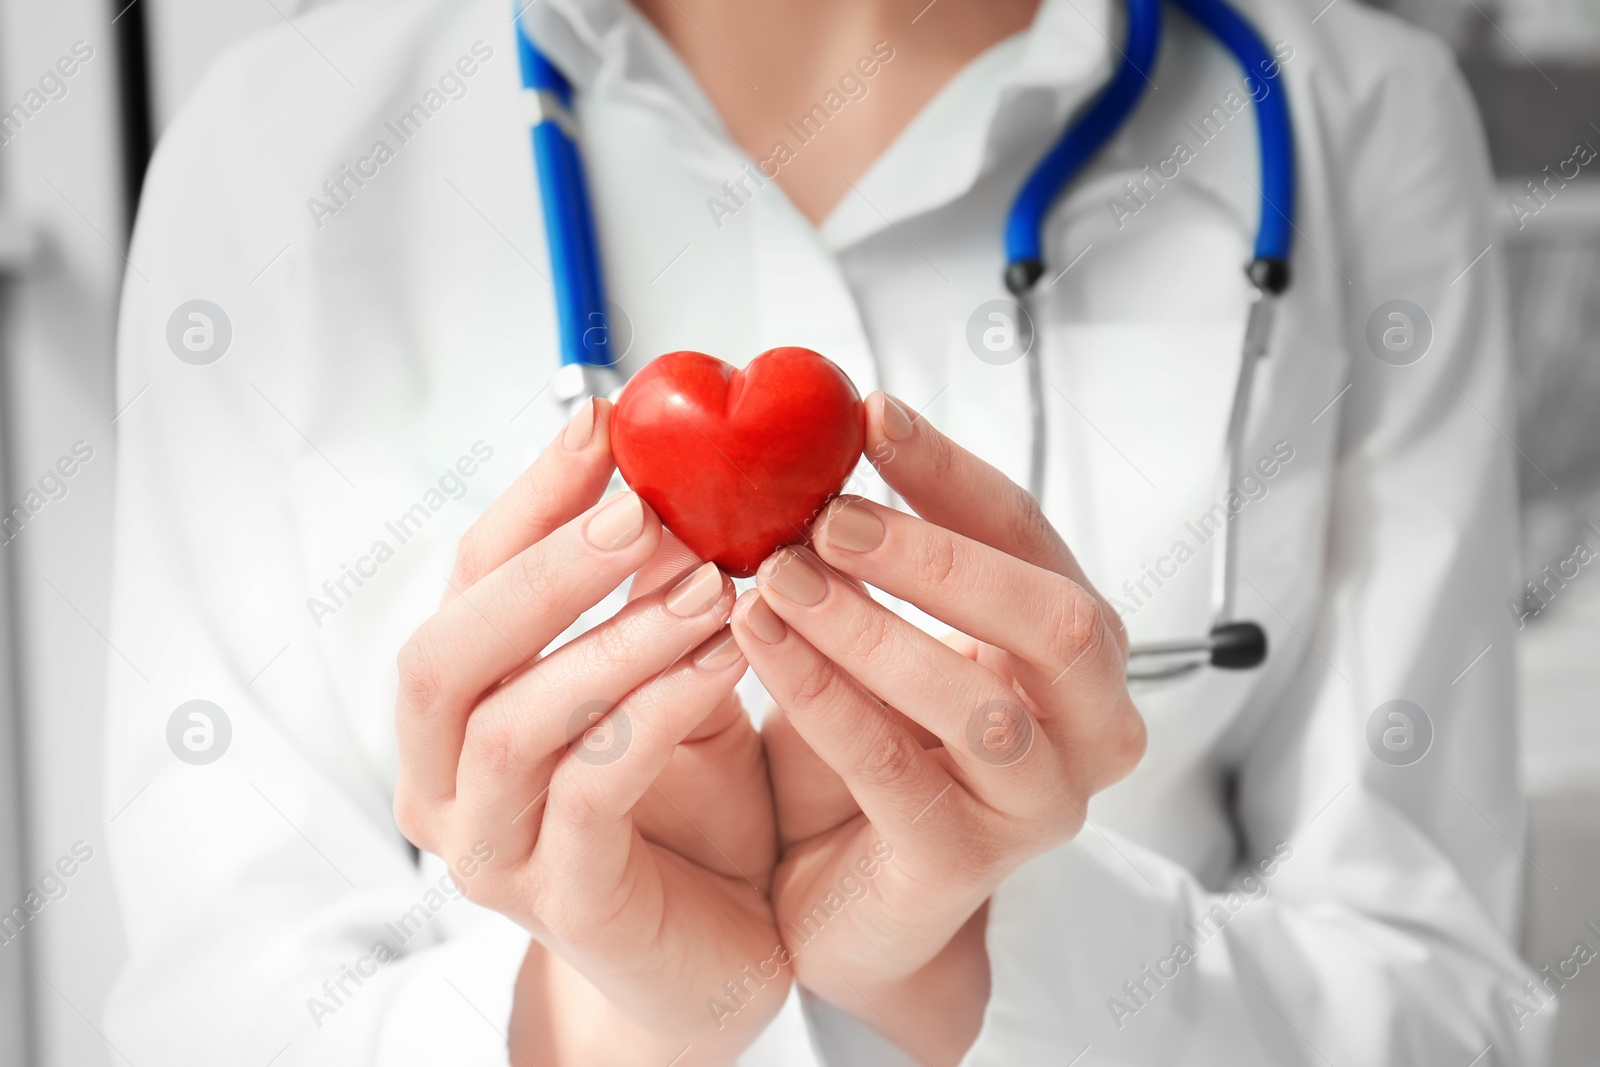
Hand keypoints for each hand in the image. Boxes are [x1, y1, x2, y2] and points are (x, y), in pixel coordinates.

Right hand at [393, 399, 786, 1066]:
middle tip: (643, 504)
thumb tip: (677, 465)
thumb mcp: (663, 679)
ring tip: (712, 578)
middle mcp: (442, 780)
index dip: (529, 496)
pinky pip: (592, 792)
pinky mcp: (562, 901)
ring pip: (516, 722)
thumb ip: (647, 596)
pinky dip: (659, 711)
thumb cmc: (687, 809)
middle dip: (546, 565)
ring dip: (614, 636)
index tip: (605, 419)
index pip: (464, 581)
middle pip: (446, 651)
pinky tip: (730, 655)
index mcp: (454, 710)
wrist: (713, 957)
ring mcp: (491, 850)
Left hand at [730, 392, 1145, 1064]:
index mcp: (1076, 650)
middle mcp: (1087, 725)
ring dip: (869, 626)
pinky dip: (823, 696)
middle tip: (824, 514)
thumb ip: (870, 558)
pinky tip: (760, 644)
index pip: (1031, 536)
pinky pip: (896, 768)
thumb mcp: (882, 640)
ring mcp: (1037, 803)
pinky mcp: (965, 865)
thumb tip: (801, 441)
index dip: (950, 471)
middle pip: (1053, 618)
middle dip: (933, 554)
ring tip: (777, 576)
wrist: (850, 905)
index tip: (868, 415)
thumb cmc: (871, 758)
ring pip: (977, 703)